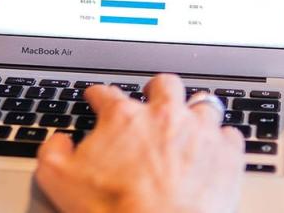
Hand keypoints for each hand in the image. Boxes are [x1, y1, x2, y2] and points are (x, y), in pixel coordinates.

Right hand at [35, 74, 244, 212]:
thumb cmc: (114, 210)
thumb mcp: (58, 180)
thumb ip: (53, 151)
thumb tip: (59, 141)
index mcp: (123, 118)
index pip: (106, 94)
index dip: (98, 94)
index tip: (97, 98)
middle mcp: (164, 116)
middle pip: (164, 84)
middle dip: (157, 88)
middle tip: (153, 97)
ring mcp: (199, 132)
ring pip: (203, 103)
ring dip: (195, 111)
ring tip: (190, 121)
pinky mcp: (227, 154)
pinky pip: (230, 134)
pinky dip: (222, 140)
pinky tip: (216, 149)